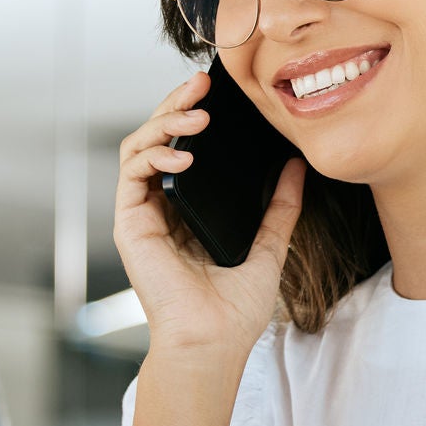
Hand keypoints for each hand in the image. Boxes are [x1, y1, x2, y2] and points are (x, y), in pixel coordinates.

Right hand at [112, 68, 307, 365]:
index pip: (185, 147)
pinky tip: (184, 153)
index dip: (195, 114)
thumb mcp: (270, 246)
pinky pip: (132, 171)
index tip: (219, 92)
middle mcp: (162, 207)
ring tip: (197, 115)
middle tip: (201, 83)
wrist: (213, 342)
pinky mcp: (129, 222)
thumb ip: (279, 206)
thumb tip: (296, 165)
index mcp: (189, 210)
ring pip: (139, 145)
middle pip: (158, 137)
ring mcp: (143, 213)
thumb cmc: (235, 309)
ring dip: (164, 121)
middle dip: (176, 103)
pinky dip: (155, 153)